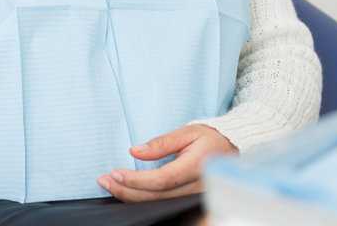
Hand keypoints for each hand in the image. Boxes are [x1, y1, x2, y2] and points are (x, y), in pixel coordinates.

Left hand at [97, 124, 236, 202]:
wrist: (233, 148)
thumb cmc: (210, 137)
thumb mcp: (187, 132)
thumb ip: (162, 143)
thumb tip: (135, 151)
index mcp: (196, 167)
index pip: (161, 180)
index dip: (136, 180)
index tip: (114, 172)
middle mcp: (196, 187)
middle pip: (157, 197)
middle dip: (127, 190)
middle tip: (103, 180)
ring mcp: (194, 197)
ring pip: (159, 204)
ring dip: (131, 196)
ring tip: (110, 185)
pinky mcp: (190, 200)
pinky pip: (164, 203)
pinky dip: (144, 199)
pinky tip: (128, 191)